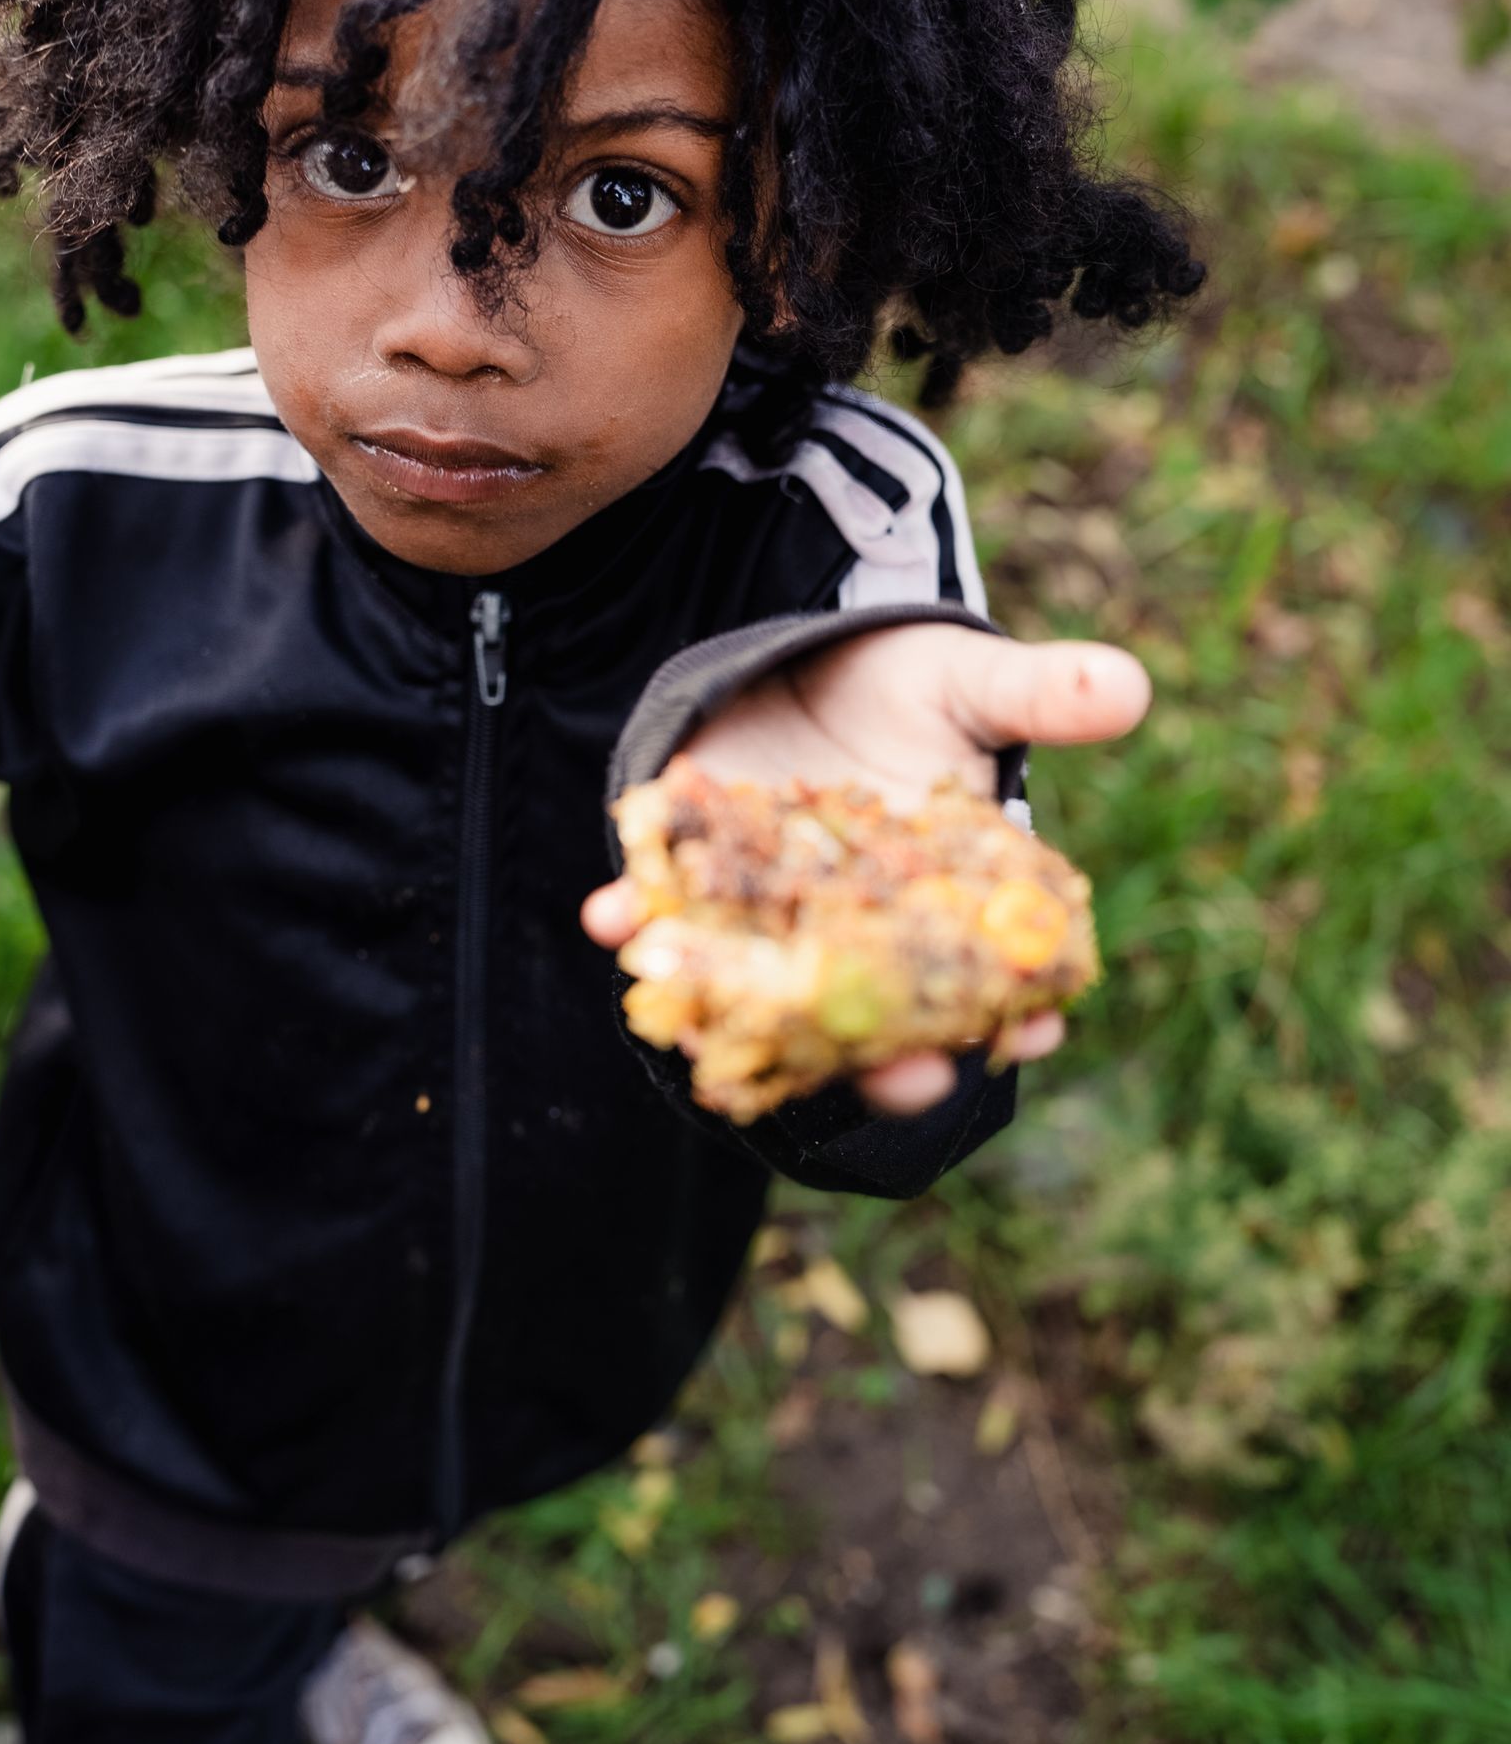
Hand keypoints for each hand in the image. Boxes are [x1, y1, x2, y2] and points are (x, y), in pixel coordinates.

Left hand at [581, 623, 1150, 1114]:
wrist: (798, 664)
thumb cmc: (903, 693)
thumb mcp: (970, 688)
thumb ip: (1041, 693)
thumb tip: (1131, 684)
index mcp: (942, 912)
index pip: (992, 988)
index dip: (1020, 1019)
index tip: (1037, 1033)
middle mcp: (855, 944)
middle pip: (883, 1027)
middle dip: (895, 1065)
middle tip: (910, 1079)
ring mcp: (769, 925)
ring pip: (763, 996)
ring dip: (744, 1015)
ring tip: (731, 1037)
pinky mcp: (689, 885)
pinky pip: (659, 919)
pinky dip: (632, 920)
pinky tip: (612, 916)